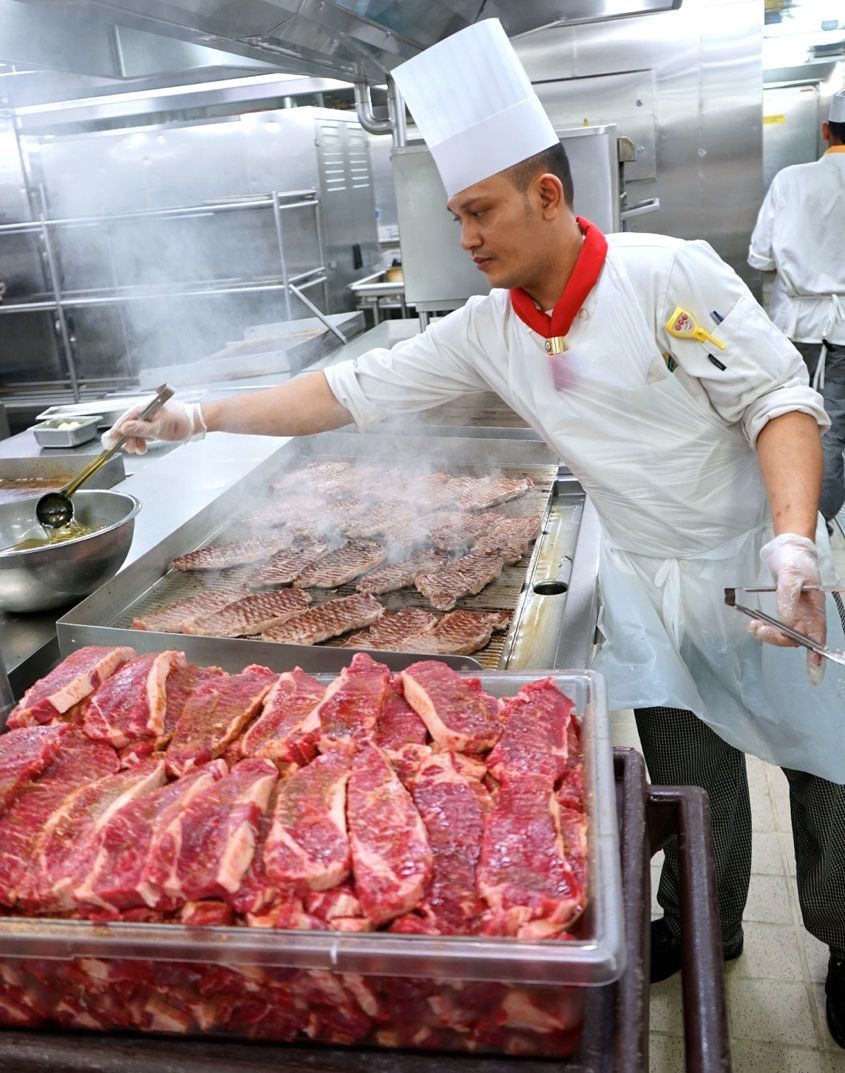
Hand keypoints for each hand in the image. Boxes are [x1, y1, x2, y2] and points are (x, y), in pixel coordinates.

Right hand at [101, 400, 206, 454]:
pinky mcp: (153, 422)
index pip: (125, 418)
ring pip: (135, 429)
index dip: (116, 430)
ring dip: (135, 441)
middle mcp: (145, 409)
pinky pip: (142, 431)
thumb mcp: (159, 429)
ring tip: (140, 450)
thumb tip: (123, 428)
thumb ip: (140, 429)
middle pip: (128, 424)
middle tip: (129, 449)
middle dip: (127, 439)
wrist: (194, 423)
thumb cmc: (180, 422)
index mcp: (145, 406)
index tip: (109, 441)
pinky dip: (141, 440)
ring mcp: (149, 416)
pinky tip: (143, 447)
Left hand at [747, 533, 825, 684]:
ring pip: (783, 633)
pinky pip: (775, 625)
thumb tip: (786, 620)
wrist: (786, 547)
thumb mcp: (791, 574)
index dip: (816, 658)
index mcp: (815, 608)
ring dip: (767, 634)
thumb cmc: (795, 559)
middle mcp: (806, 614)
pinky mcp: (782, 608)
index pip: (818, 637)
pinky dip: (764, 627)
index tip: (813, 677)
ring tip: (752, 626)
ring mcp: (795, 612)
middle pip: (796, 638)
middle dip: (777, 639)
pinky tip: (754, 623)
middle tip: (757, 629)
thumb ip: (787, 596)